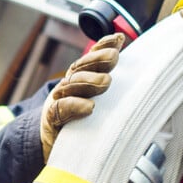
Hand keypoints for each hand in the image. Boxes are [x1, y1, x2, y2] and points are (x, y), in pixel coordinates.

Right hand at [40, 33, 125, 161]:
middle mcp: (69, 86)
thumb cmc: (80, 122)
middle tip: (114, 57)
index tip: (118, 39)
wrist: (50, 143)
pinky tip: (89, 107)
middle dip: (98, 59)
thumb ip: (109, 88)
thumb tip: (132, 68)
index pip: (90, 58)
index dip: (102, 46)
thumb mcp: (96, 102)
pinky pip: (61, 109)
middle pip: (81, 67)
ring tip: (105, 81)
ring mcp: (59, 101)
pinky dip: (74, 106)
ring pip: (72, 84)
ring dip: (88, 80)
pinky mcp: (52, 119)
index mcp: (80, 79)